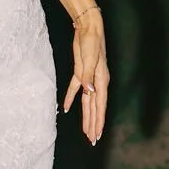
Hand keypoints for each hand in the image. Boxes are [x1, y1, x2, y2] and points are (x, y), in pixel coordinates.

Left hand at [62, 4, 108, 144]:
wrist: (88, 28)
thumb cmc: (92, 42)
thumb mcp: (90, 58)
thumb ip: (88, 76)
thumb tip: (90, 92)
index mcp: (101, 81)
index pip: (100, 106)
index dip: (98, 121)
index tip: (97, 135)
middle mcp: (96, 82)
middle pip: (95, 108)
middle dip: (94, 124)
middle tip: (93, 140)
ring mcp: (88, 78)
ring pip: (87, 102)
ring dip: (86, 116)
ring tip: (86, 131)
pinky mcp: (79, 72)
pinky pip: (75, 89)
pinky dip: (71, 99)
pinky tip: (67, 108)